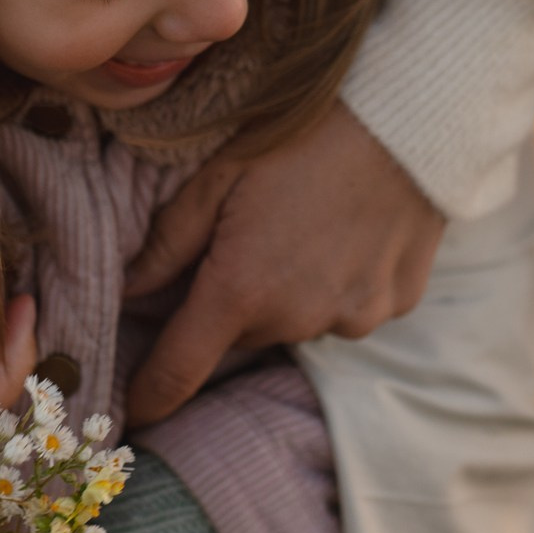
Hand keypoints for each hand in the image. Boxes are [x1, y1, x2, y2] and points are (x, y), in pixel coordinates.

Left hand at [123, 102, 444, 423]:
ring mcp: (352, 317)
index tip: (132, 416)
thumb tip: (125, 289)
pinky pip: (349, 310)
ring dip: (289, 293)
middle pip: (242, 334)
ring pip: (297, 323)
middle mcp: (296, 318)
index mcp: (240, 290)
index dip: (148, 398)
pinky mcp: (394, 305)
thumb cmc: (300, 135)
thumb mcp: (218, 176)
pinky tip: (348, 234)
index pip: (177, 373)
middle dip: (233, 302)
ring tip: (306, 226)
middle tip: (247, 240)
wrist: (408, 116)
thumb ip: (166, 243)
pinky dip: (339, 285)